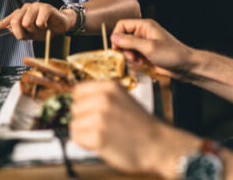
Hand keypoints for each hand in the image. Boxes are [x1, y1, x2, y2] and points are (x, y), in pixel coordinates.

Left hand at [0, 2, 75, 39]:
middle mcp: (25, 8)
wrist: (61, 25)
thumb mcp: (30, 34)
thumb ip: (20, 33)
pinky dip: (43, 27)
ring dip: (34, 30)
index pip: (5, 21)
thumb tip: (12, 32)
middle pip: (15, 22)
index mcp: (20, 15)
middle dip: (21, 33)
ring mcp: (35, 6)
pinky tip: (47, 25)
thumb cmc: (44, 29)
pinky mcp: (45, 7)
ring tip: (41, 28)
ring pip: (26, 22)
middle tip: (29, 35)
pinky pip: (39, 21)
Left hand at [70, 80, 201, 178]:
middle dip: (84, 119)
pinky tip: (102, 143)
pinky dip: (86, 144)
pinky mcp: (98, 137)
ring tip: (104, 135)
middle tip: (102, 126)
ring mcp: (100, 118)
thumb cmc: (141, 125)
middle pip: (74, 109)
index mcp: (110, 87)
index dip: (83, 103)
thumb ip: (102, 96)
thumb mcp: (124, 99)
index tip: (89, 111)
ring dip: (85, 133)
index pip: (77, 91)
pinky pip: (77, 139)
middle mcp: (103, 99)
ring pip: (74, 125)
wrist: (159, 145)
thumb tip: (78, 100)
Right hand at [111, 19, 195, 80]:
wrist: (187, 67)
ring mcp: (145, 44)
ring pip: (128, 48)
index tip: (116, 48)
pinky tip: (142, 64)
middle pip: (123, 38)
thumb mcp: (149, 47)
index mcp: (145, 26)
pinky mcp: (147, 53)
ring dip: (130, 56)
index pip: (122, 25)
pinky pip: (134, 56)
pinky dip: (135, 61)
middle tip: (130, 57)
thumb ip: (130, 42)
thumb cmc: (173, 54)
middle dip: (124, 49)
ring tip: (138, 62)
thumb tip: (114, 37)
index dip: (117, 36)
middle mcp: (144, 33)